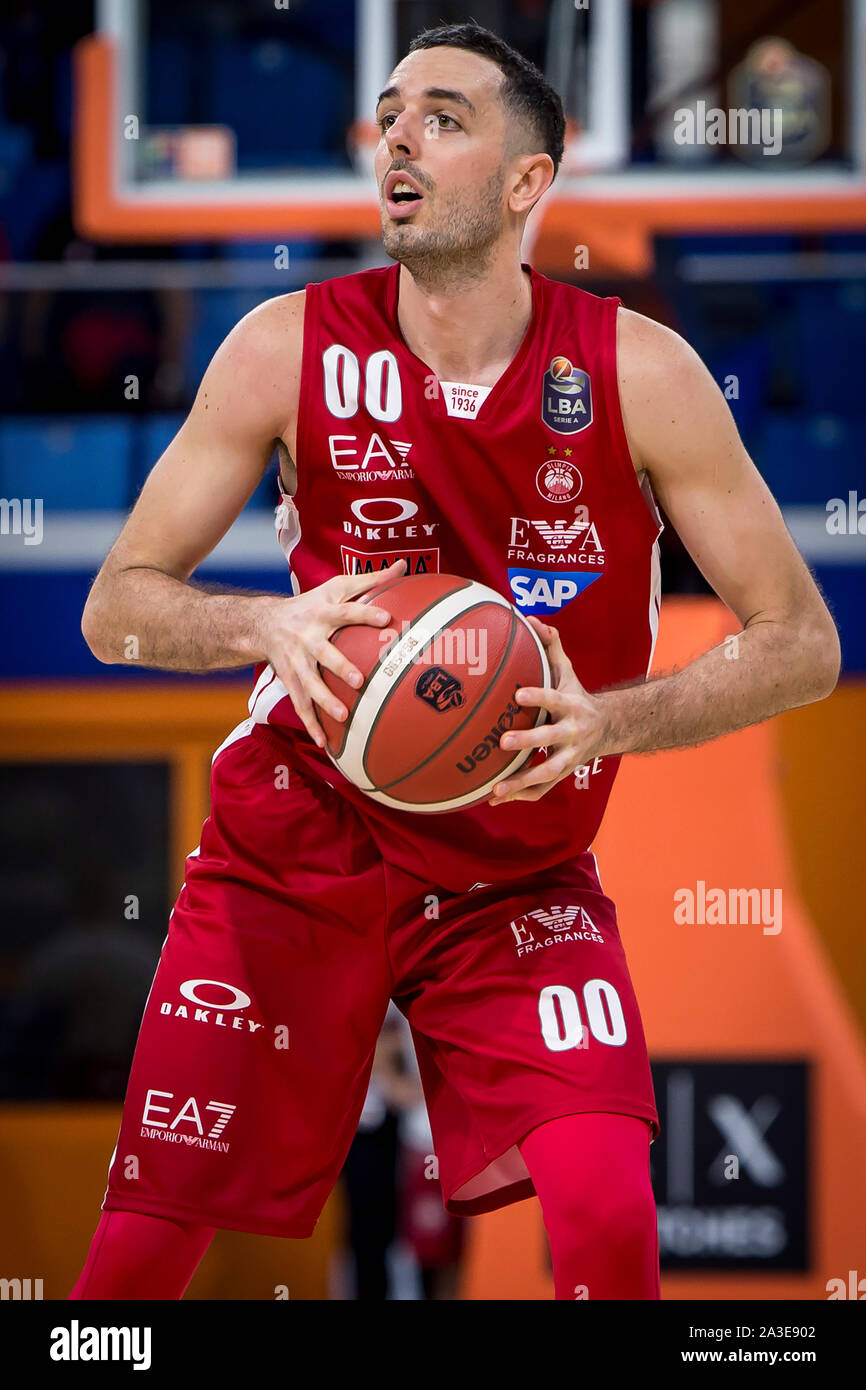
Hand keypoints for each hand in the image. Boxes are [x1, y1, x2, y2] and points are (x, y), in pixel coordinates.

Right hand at [260, 559, 406, 747]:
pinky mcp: (289, 681)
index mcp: (322, 612)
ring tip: (343, 717)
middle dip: (340, 667)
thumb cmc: (311, 603)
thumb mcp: (336, 586)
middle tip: (359, 681)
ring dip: (324, 701)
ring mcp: (296, 662)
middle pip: (324, 653)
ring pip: (309, 684)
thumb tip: (404, 565)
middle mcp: (307, 637)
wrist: (263, 623)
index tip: (387, 617)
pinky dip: (311, 725)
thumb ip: (370, 579)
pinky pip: (300, 705)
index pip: (346, 611)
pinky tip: (325, 744)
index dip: (365, 613)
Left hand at [489, 617, 607, 803]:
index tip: (518, 696)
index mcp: (571, 706)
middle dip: (528, 740)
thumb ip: (551, 647)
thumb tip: (532, 620)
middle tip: (502, 741)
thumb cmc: (576, 695)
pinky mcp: (564, 773)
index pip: (554, 699)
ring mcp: (569, 756)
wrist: (609, 728)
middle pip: (551, 739)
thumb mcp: (568, 671)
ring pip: (548, 773)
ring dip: (522, 781)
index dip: (538, 697)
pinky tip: (494, 798)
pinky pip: (543, 789)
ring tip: (496, 788)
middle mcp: (572, 733)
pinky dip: (521, 795)